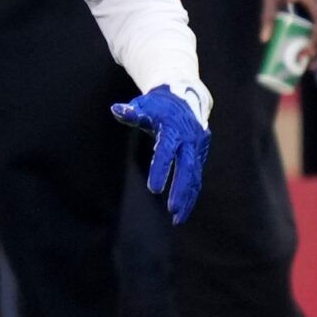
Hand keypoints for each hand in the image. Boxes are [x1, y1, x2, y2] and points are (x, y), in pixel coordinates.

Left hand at [111, 84, 210, 224]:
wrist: (185, 96)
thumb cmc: (157, 105)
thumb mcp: (143, 106)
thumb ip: (131, 113)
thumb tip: (116, 109)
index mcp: (173, 127)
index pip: (166, 150)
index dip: (161, 169)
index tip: (154, 188)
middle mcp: (189, 137)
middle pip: (187, 166)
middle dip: (180, 189)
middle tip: (172, 210)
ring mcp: (198, 147)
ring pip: (195, 176)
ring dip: (187, 198)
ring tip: (177, 220)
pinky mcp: (201, 154)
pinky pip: (197, 178)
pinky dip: (190, 195)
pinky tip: (181, 213)